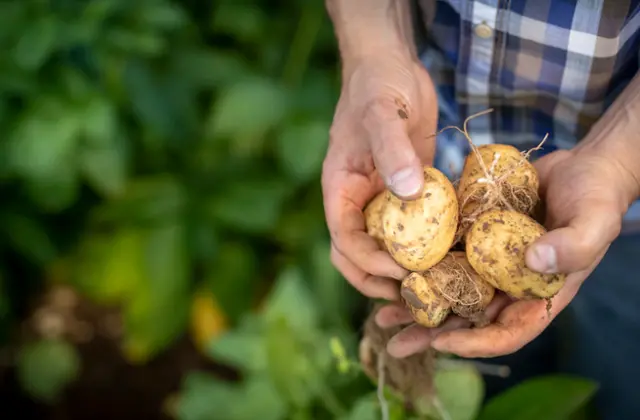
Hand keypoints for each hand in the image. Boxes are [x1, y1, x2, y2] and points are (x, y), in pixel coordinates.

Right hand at [322, 52, 437, 300]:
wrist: (391, 65)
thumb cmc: (377, 85)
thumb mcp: (382, 114)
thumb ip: (392, 151)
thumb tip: (408, 194)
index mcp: (339, 188)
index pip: (343, 239)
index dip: (367, 261)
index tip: (400, 269)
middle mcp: (358, 200)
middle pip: (358, 254)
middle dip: (381, 278)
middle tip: (416, 294)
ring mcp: (382, 198)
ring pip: (386, 246)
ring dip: (405, 267)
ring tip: (435, 284)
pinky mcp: (409, 191)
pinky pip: (414, 226)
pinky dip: (428, 243)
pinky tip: (454, 253)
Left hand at [379, 147, 637, 357]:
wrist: (580, 167)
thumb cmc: (596, 197)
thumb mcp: (594, 222)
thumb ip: (573, 246)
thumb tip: (533, 261)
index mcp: (539, 296)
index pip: (507, 333)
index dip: (475, 343)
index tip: (441, 343)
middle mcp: (510, 285)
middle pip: (468, 319)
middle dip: (432, 334)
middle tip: (395, 343)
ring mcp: (489, 264)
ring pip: (449, 292)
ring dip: (417, 304)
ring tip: (381, 314)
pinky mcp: (474, 240)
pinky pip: (445, 258)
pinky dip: (420, 266)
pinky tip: (390, 269)